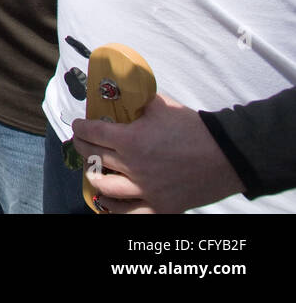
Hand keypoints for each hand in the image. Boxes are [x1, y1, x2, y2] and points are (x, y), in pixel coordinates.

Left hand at [72, 93, 244, 212]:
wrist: (227, 155)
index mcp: (131, 139)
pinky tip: (108, 201)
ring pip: (104, 186)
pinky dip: (114, 207)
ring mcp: (145, 189)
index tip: (78, 124)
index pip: (93, 132)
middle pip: (94, 156)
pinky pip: (128, 213)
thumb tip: (121, 94)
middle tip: (81, 140)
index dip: (81, 126)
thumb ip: (137, 101)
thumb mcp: (161, 105)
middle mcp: (133, 166)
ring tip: (92, 168)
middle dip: (82, 145)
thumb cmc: (193, 128)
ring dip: (93, 175)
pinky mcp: (160, 206)